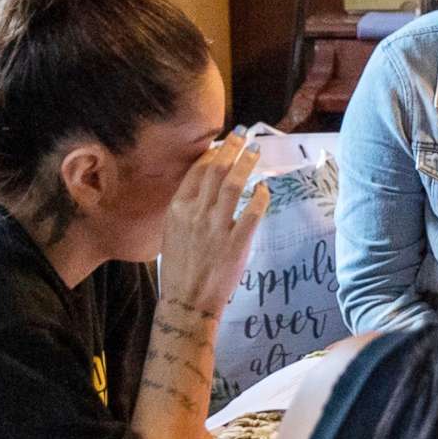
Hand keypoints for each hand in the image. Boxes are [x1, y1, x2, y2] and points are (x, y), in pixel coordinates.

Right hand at [160, 130, 270, 319]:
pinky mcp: (235, 243)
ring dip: (247, 165)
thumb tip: (203, 186)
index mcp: (177, 210)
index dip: (213, 153)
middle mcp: (195, 214)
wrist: (186, 301)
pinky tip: (265, 189)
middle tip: (244, 136)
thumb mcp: (172, 232)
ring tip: (256, 152)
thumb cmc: (179, 268)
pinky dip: (261, 196)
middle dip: (232, 149)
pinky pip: (252, 212)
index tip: (224, 142)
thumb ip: (186, 208)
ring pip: (234, 185)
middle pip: (216, 171)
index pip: (197, 171)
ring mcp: (215, 228)